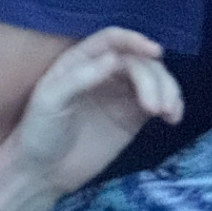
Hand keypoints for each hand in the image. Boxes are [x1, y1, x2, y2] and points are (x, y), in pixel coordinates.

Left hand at [11, 27, 182, 195]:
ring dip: (168, 90)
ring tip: (167, 114)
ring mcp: (119, 94)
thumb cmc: (39, 129)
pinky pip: (158, 101)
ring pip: (154, 78)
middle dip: (153, 77)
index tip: (155, 52)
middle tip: (154, 107)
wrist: (44, 170)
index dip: (134, 40)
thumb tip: (114, 59)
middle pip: (138, 60)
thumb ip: (79, 78)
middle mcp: (102, 72)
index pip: (111, 40)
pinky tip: (172, 118)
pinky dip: (172, 104)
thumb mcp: (51, 100)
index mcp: (78, 60)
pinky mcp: (132, 117)